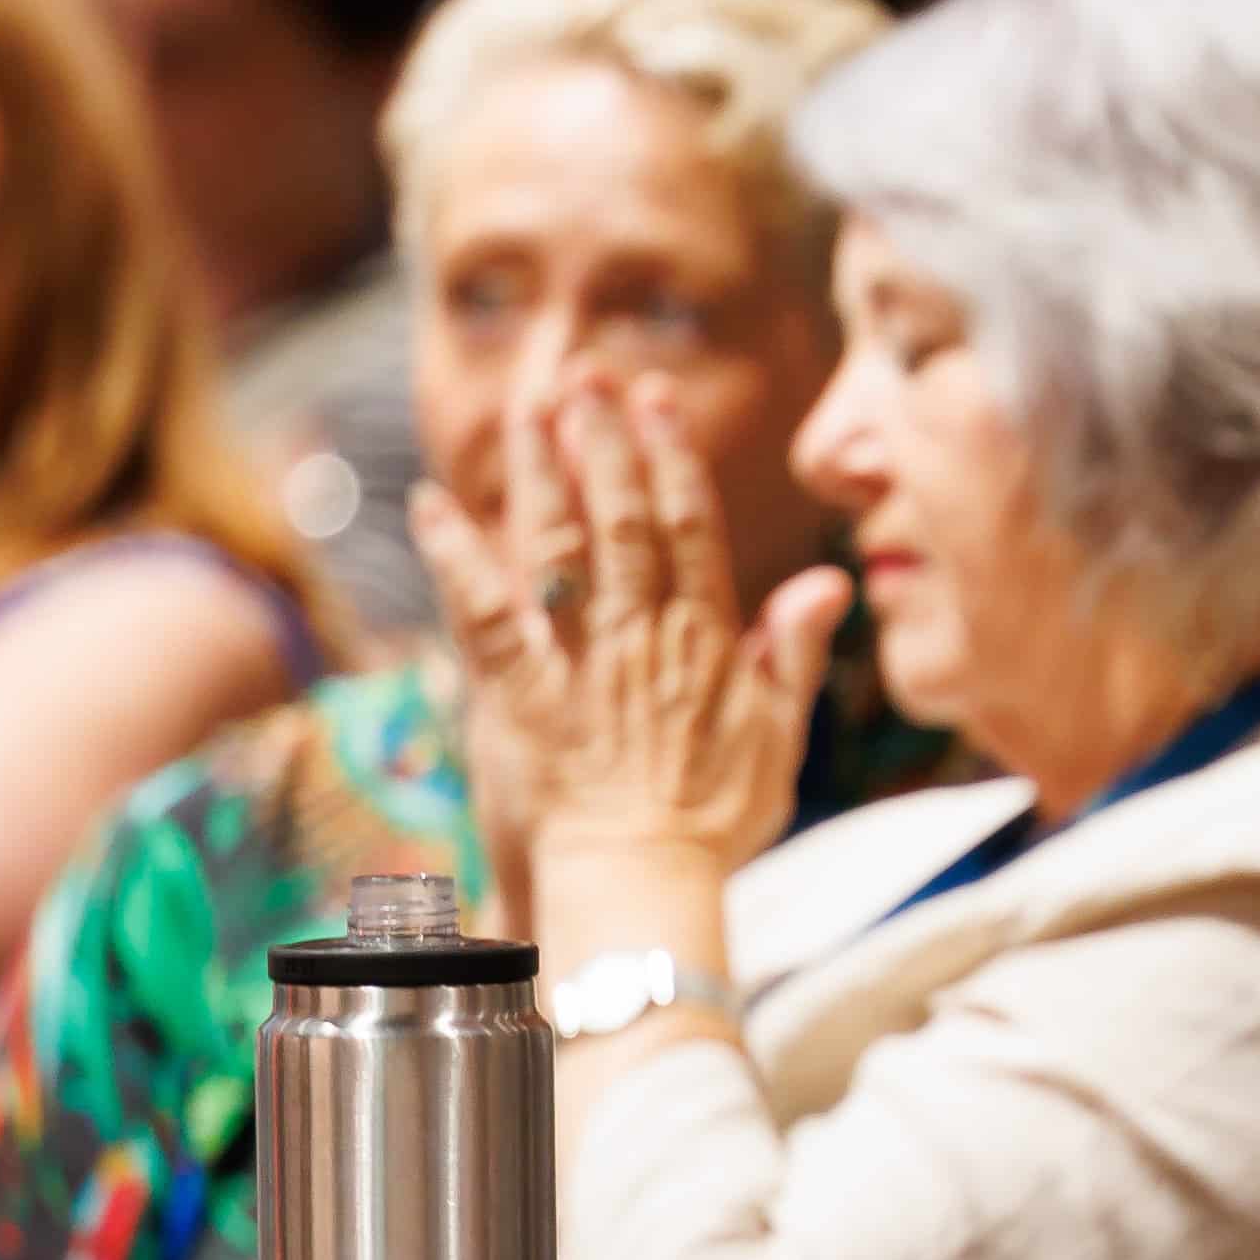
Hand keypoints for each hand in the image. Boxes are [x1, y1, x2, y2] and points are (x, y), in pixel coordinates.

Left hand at [419, 380, 838, 879]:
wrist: (645, 884)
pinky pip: (485, 615)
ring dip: (541, 474)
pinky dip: (456, 559)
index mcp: (704, 642)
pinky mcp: (522, 696)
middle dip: (602, 442)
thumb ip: (792, 654)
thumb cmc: (713, 821)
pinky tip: (431, 505)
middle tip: (585, 375)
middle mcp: (642, 638)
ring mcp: (580, 664)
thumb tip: (827, 583)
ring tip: (527, 407)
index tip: (654, 400)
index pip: (690, 529)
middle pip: (621, 519)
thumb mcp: (777, 737)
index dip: (670, 457)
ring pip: (559, 549)